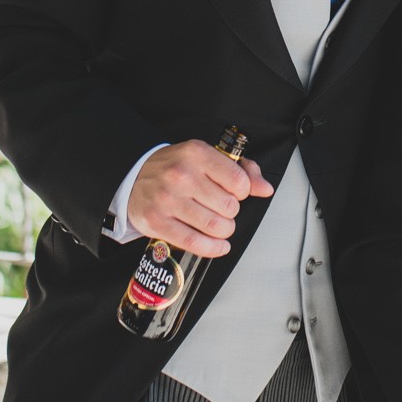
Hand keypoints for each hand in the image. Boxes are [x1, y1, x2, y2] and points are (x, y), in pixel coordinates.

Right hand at [127, 140, 274, 256]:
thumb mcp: (208, 158)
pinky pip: (194, 242)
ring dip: (224, 230)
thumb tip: (266, 189)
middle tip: (222, 209)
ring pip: (215, 226)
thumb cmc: (177, 167)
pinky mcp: (156, 221)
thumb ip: (242, 170)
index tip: (235, 193)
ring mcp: (167, 199)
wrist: (135, 175)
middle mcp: (181, 175)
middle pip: (230, 207)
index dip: (243, 192)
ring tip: (219, 225)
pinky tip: (219, 245)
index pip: (239, 182)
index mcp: (196, 153)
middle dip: (232, 212)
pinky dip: (213, 248)